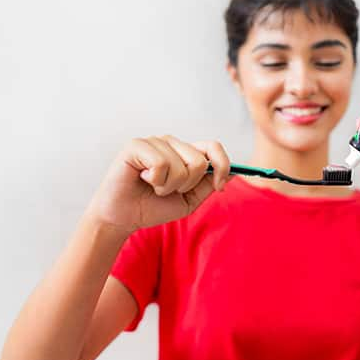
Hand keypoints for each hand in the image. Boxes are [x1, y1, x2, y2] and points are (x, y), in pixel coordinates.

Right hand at [84, 135, 229, 234]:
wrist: (124, 218)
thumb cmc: (153, 207)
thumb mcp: (189, 200)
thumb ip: (209, 185)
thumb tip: (235, 172)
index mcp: (185, 152)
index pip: (214, 147)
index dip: (223, 166)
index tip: (219, 186)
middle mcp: (171, 143)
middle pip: (200, 161)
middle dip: (187, 185)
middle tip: (168, 190)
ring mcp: (154, 142)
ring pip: (181, 166)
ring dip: (168, 186)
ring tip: (153, 186)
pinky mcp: (137, 145)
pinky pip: (161, 163)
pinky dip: (155, 180)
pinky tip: (143, 179)